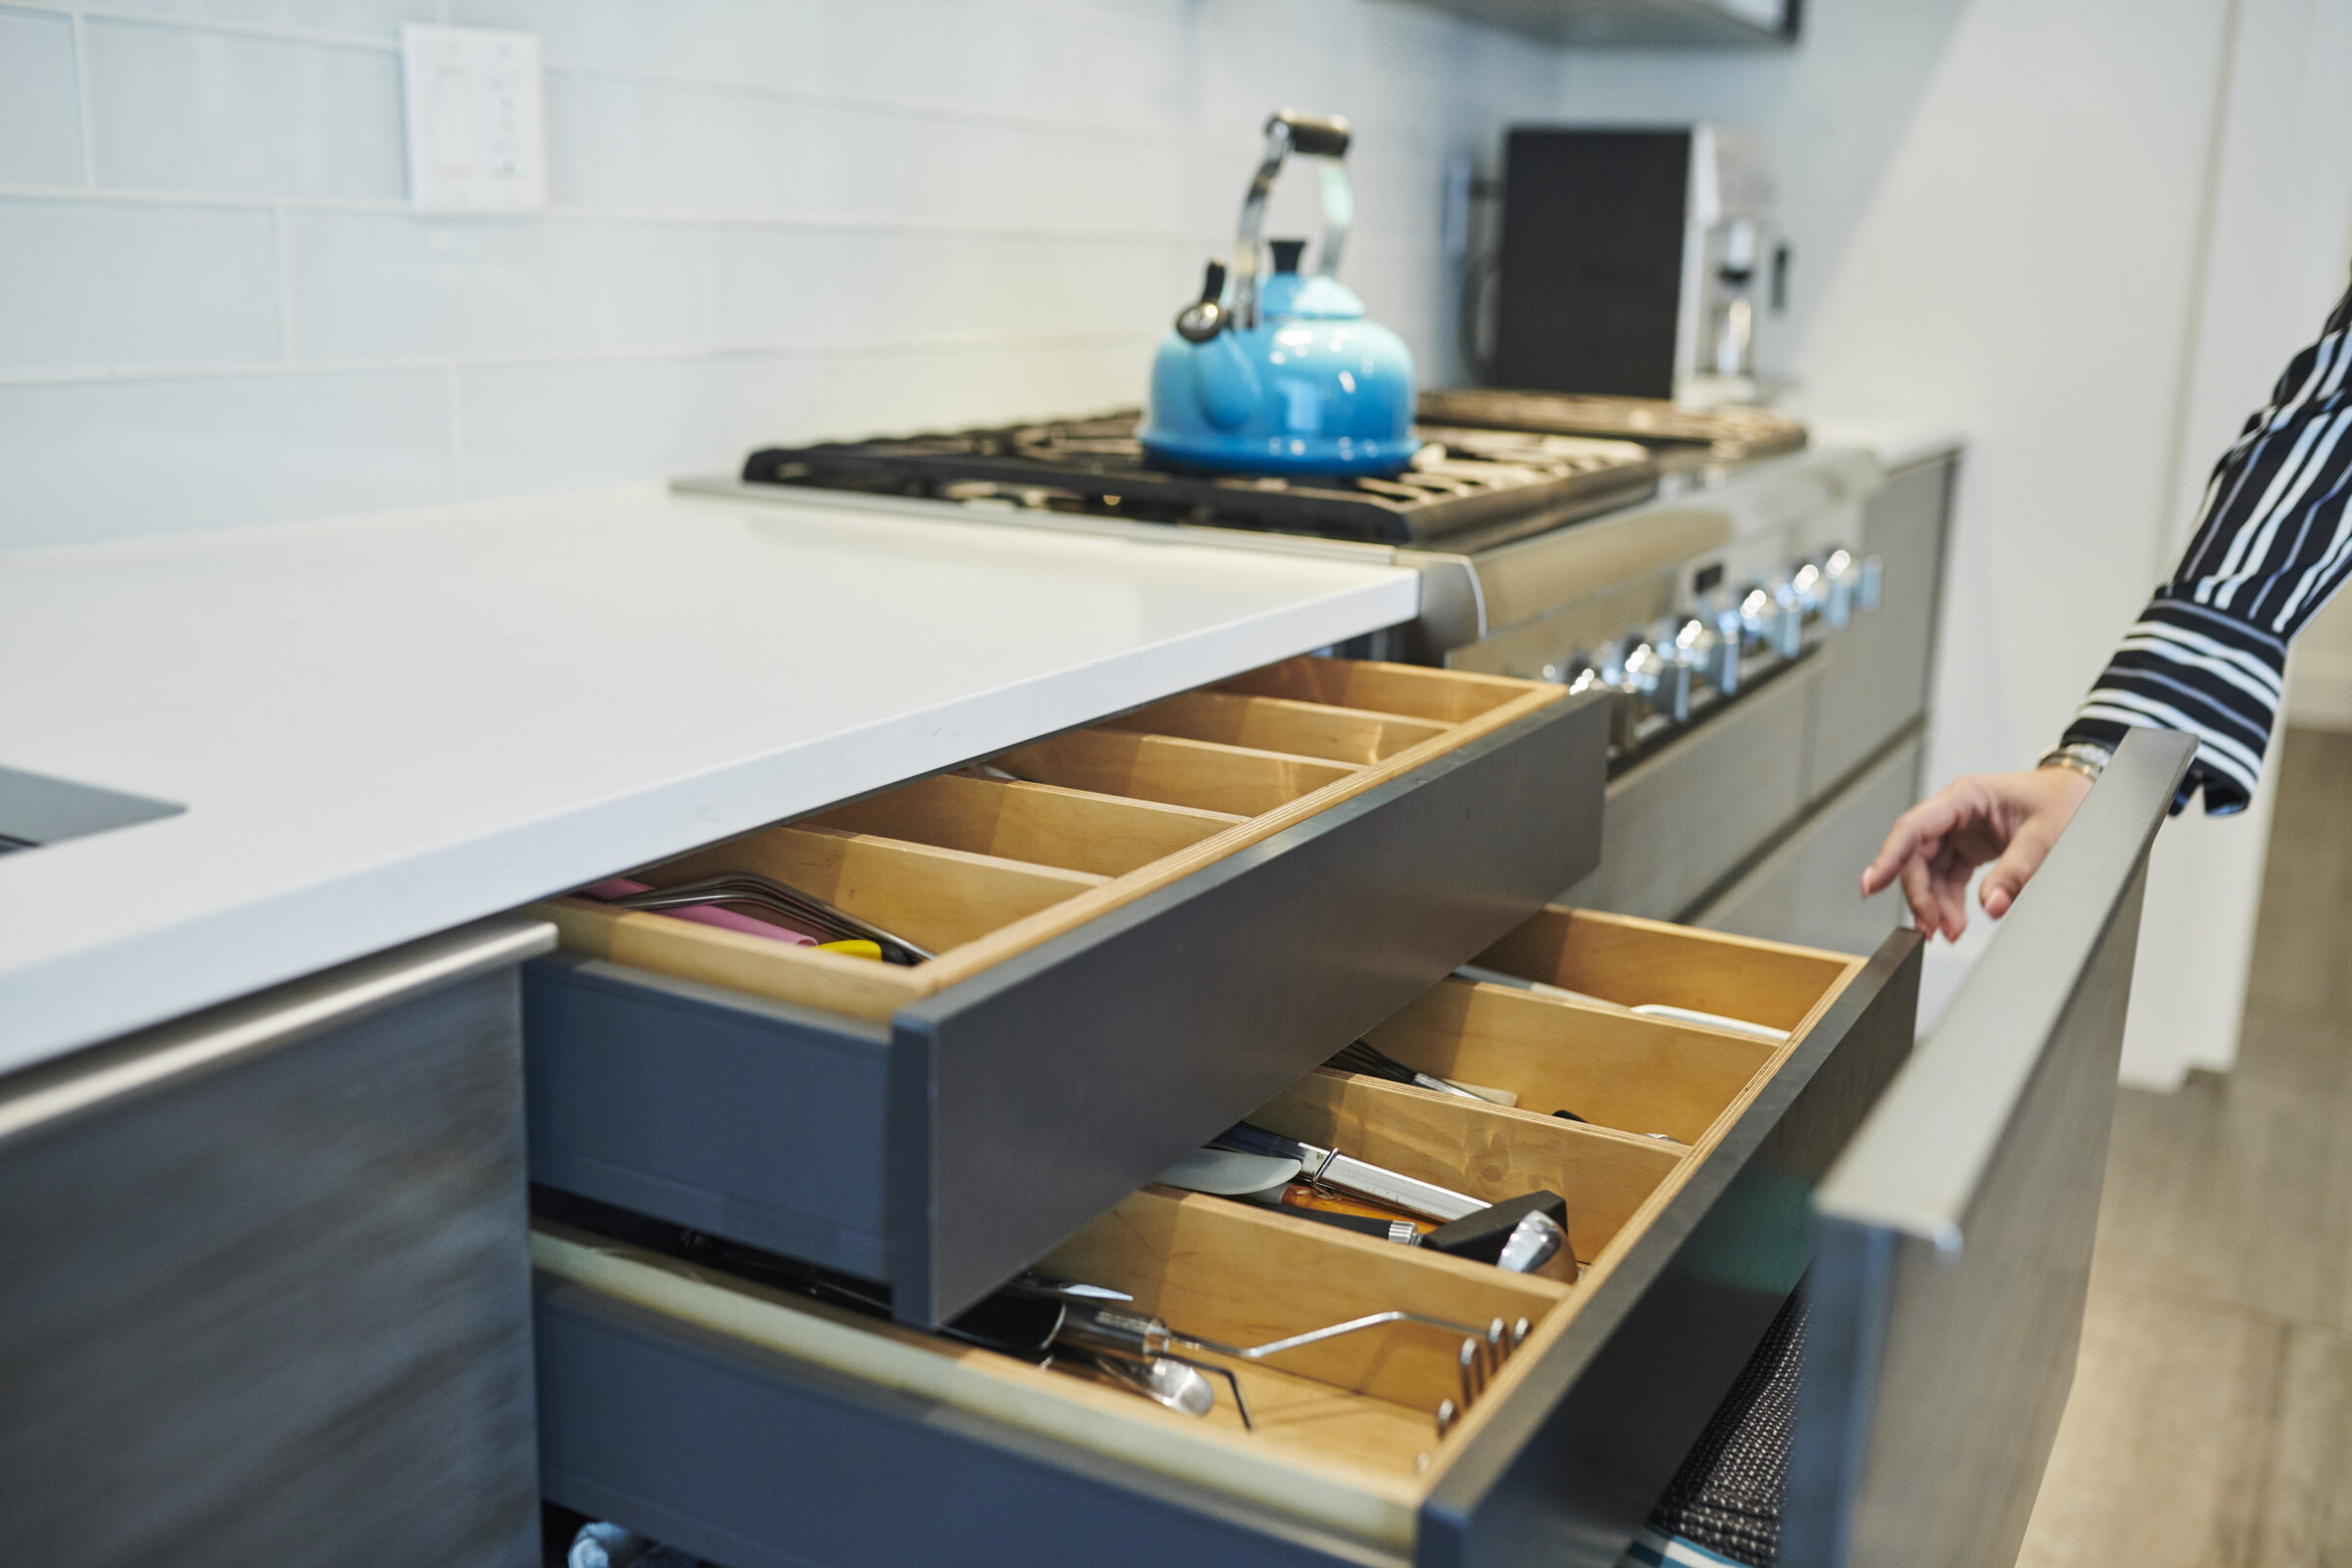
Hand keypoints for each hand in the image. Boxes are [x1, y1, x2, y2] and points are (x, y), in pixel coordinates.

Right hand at [1860, 767, 2093, 940]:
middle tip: (1932, 928)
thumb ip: (2017, 871)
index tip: (1871, 885)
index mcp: (1965, 798)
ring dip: (1933, 904)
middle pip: (1916, 856)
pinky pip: (1946, 878)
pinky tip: (1955, 922)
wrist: (2084, 794)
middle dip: (1920, 895)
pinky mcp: (1968, 849)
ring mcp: (1959, 832)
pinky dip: (1948, 903)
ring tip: (1948, 933)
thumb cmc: (2065, 800)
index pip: (1913, 828)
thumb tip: (1991, 906)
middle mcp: (1955, 813)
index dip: (1889, 857)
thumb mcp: (2046, 835)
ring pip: (1928, 872)